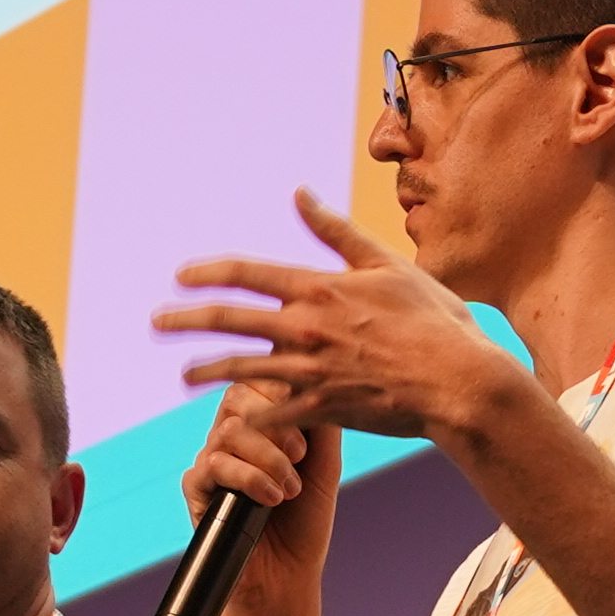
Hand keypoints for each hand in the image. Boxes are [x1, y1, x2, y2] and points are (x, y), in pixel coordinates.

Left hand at [160, 195, 522, 454]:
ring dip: (205, 371)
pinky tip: (232, 420)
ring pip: (241, 370)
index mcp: (319, 287)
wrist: (458, 381)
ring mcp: (311, 371)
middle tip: (156, 322)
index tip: (180, 277)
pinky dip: (251, 418)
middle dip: (185, 319)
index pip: (247, 273)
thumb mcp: (386, 263)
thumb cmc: (432, 320)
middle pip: (229, 319)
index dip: (207, 273)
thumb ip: (336, 232)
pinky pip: (273, 415)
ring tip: (183, 376)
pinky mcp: (322, 409)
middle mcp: (306, 327)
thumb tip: (299, 195)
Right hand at [181, 385, 335, 596]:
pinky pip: (213, 466)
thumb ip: (321, 419)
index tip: (308, 426)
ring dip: (268, 458)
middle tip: (299, 454)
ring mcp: (211, 461)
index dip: (282, 393)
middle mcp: (231, 438)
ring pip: (229, 431)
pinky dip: (248, 479)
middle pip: (237, 396)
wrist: (287, 577)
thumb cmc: (307, 521)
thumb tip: (315, 373)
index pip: (259, 382)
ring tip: (290, 490)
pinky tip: (270, 500)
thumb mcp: (325, 464)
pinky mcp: (196, 489)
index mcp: (260, 424)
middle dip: (275, 422)